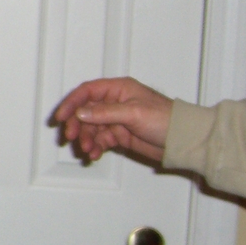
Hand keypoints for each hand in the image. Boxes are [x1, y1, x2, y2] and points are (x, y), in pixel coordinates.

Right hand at [53, 77, 173, 162]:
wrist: (184, 140)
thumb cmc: (167, 119)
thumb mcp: (134, 113)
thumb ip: (105, 112)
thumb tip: (81, 113)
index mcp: (118, 89)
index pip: (86, 92)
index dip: (71, 103)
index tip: (61, 117)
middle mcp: (114, 103)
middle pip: (84, 111)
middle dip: (76, 125)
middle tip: (71, 137)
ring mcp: (116, 120)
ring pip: (90, 128)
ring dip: (86, 139)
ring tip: (87, 149)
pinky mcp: (119, 135)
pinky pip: (100, 140)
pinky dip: (95, 147)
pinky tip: (95, 154)